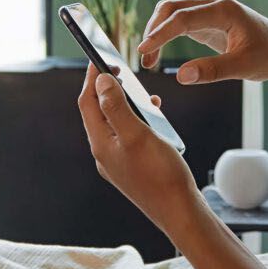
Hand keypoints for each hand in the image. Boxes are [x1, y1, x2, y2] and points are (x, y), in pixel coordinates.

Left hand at [76, 64, 200, 231]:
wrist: (179, 212)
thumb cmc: (161, 174)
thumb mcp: (138, 134)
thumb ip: (116, 107)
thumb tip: (101, 81)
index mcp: (101, 143)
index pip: (87, 102)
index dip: (92, 77)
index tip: (99, 56)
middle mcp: (105, 153)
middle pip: (98, 111)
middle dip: (106, 88)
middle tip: (119, 68)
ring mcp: (118, 161)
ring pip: (115, 123)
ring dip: (125, 103)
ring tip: (140, 90)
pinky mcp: (133, 167)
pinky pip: (128, 135)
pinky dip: (137, 120)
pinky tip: (154, 117)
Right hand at [136, 0, 267, 84]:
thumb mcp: (243, 67)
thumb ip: (212, 71)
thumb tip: (181, 76)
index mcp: (224, 10)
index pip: (183, 17)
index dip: (161, 34)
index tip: (144, 51)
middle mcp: (214, 4)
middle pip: (171, 8)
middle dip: (154, 31)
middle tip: (143, 59)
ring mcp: (209, 11)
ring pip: (171, 13)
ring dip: (156, 33)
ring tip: (148, 60)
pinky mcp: (207, 21)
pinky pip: (178, 23)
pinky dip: (165, 36)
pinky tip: (157, 55)